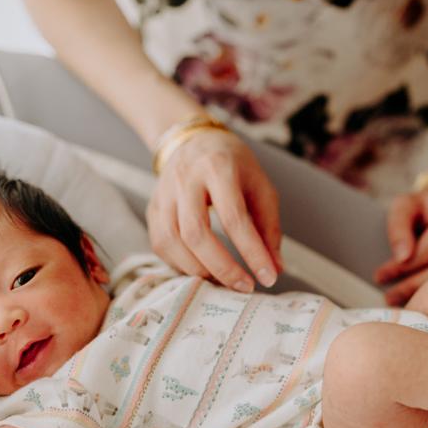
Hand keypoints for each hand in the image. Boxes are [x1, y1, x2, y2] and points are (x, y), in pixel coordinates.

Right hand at [147, 128, 282, 290]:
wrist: (193, 141)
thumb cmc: (232, 165)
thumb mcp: (260, 186)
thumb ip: (269, 227)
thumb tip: (275, 268)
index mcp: (218, 168)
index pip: (234, 218)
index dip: (251, 253)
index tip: (268, 278)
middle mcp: (185, 179)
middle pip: (195, 233)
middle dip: (222, 268)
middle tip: (244, 286)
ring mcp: (163, 194)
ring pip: (172, 242)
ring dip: (199, 270)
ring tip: (223, 281)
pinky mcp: (152, 208)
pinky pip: (161, 244)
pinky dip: (181, 265)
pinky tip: (202, 270)